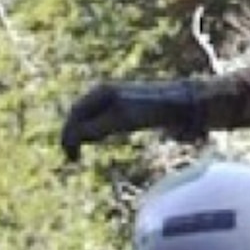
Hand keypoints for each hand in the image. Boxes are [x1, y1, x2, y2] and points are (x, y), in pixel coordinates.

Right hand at [60, 80, 200, 160]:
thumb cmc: (150, 110)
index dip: (68, 135)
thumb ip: (95, 127)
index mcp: (102, 91)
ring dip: (84, 134)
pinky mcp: (127, 108)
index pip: (75, 113)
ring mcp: (116, 99)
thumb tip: (70, 137)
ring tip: (83, 151)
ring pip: (91, 118)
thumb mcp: (119, 120)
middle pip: (80, 115)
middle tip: (74, 158)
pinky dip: (97, 131)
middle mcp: (106, 93)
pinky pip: (104, 120)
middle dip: (74, 135)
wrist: (181, 103)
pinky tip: (102, 139)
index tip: (71, 157)